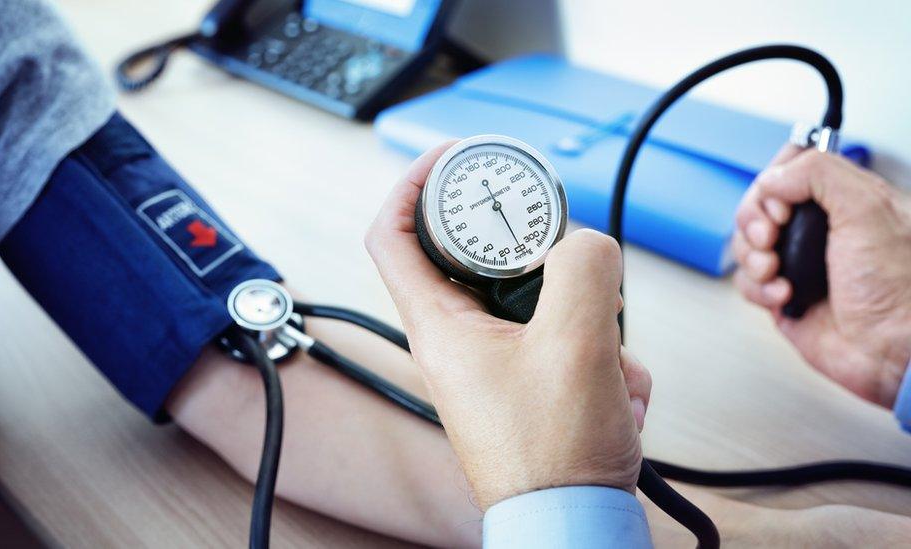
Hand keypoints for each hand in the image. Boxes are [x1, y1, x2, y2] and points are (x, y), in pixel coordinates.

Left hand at [365, 142, 650, 510]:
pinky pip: (566, 343)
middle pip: (483, 259)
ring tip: (613, 368)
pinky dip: (603, 359)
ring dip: (593, 323)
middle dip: (548, 261)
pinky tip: (621, 397)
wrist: (572, 526)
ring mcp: (493, 364)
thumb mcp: (578, 343)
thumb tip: (588, 244)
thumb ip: (584, 270)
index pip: (392, 232)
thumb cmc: (554, 455)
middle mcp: (456, 341)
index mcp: (439, 325)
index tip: (454, 156)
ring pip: (541, 302)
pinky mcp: (528, 384)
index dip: (413, 181)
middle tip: (576, 262)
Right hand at [734, 145, 910, 406]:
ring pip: (747, 244)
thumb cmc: (899, 288)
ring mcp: (799, 263)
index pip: (791, 168)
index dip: (775, 180)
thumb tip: (773, 178)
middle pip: (758, 206)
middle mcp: (820, 229)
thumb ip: (818, 173)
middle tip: (772, 235)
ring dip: (754, 256)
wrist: (895, 350)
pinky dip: (759, 288)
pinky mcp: (784, 297)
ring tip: (778, 270)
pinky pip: (748, 283)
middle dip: (755, 221)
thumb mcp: (867, 208)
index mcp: (844, 200)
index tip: (784, 201)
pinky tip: (786, 295)